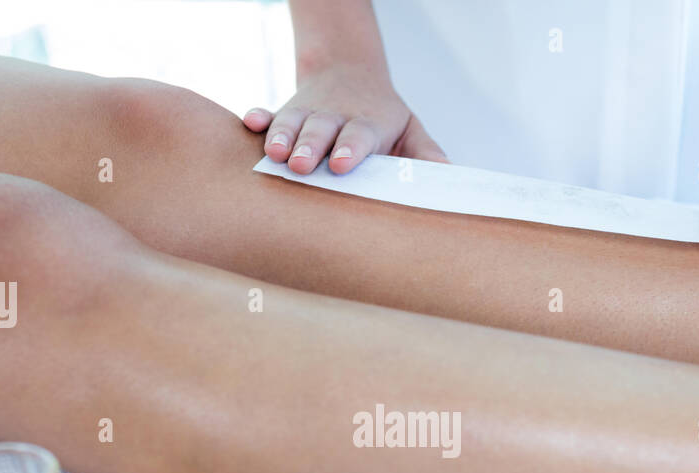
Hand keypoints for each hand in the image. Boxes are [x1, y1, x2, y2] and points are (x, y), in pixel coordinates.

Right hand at [243, 63, 446, 174]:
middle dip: (310, 146)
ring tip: (273, 154)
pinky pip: (270, 113)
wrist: (350, 72)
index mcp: (367, 125)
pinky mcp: (286, 112)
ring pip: (291, 123)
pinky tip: (249, 123)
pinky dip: (259, 118)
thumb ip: (424, 152)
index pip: (359, 137)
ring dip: (281, 137)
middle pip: (320, 130)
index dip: (350, 150)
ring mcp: (308, 114)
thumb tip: (448, 173)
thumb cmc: (383, 117)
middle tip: (302, 165)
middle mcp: (334, 119)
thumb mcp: (409, 129)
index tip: (342, 165)